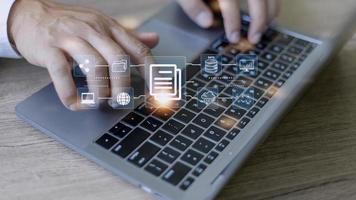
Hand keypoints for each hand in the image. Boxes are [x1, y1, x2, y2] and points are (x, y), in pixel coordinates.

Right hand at [8, 0, 158, 110]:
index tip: (160, 94)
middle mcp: (93, 30)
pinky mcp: (49, 49)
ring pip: (94, 67)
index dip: (153, 74)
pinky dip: (71, 94)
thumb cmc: (71, 25)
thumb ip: (129, 36)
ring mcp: (70, 38)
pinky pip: (62, 74)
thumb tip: (155, 40)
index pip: (139, 50)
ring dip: (101, 92)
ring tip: (101, 103)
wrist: (31, 15)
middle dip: (124, 86)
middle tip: (123, 102)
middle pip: (118, 60)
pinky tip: (77, 104)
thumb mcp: (103, 26)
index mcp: (110, 27)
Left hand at [177, 0, 280, 43]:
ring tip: (263, 29)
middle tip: (254, 38)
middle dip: (258, 19)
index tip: (232, 37)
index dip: (232, 20)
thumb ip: (193, 4)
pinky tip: (269, 13)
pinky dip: (273, 2)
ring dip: (269, 11)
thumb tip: (207, 23)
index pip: (230, 0)